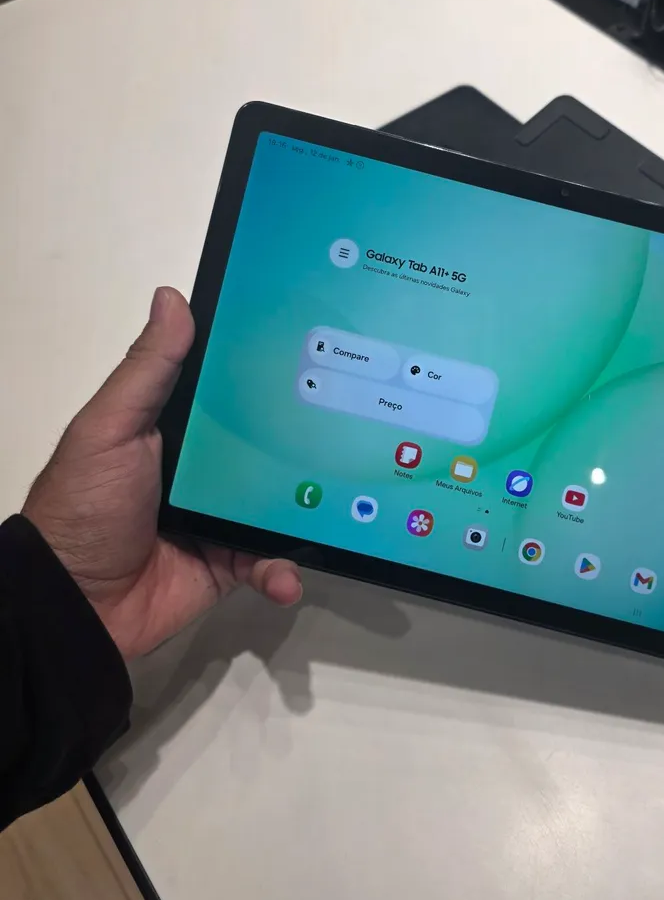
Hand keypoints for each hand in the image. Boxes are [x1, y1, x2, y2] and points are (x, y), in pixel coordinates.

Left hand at [22, 287, 301, 659]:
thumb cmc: (84, 505)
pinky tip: (286, 576)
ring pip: (279, 503)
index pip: (230, 389)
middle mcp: (205, 467)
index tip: (314, 344)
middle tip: (354, 428)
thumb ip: (147, 370)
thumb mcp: (110, 428)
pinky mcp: (228, 562)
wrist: (72, 602)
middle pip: (267, 445)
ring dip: (307, 511)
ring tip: (335, 513)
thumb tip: (172, 297)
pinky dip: (281, 569)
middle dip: (306, 440)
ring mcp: (220, 515)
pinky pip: (268, 560)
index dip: (266, 369)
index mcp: (176, 426)